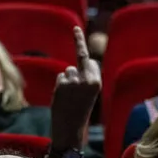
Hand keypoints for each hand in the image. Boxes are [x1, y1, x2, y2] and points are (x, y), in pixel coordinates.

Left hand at [51, 27, 100, 148]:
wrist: (70, 128)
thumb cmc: (80, 111)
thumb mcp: (88, 94)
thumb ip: (84, 78)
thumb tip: (72, 67)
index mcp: (97, 82)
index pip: (91, 61)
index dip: (82, 45)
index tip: (75, 28)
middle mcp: (87, 79)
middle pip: (82, 59)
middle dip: (78, 43)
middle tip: (76, 29)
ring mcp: (74, 80)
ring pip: (69, 70)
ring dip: (67, 80)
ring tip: (70, 96)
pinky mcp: (62, 83)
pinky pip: (60, 77)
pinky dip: (60, 85)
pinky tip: (62, 96)